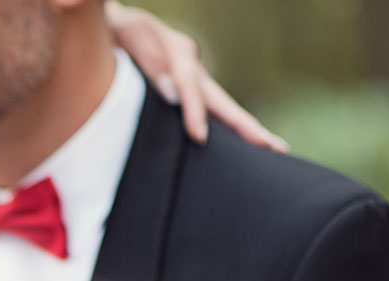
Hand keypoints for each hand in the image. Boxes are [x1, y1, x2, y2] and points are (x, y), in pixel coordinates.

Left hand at [105, 1, 288, 152]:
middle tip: (270, 145)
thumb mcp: (129, 35)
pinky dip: (229, 126)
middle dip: (244, 124)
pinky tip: (242, 143)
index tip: (200, 137)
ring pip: (222, 106)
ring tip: (271, 147)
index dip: (195, 111)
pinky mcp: (190, 87)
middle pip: (221, 99)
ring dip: (246, 127)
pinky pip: (212, 109)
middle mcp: (193, 66)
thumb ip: (149, 60)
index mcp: (179, 51)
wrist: (116, 26)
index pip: (190, 85)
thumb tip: (171, 93)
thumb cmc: (118, 31)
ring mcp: (194, 77)